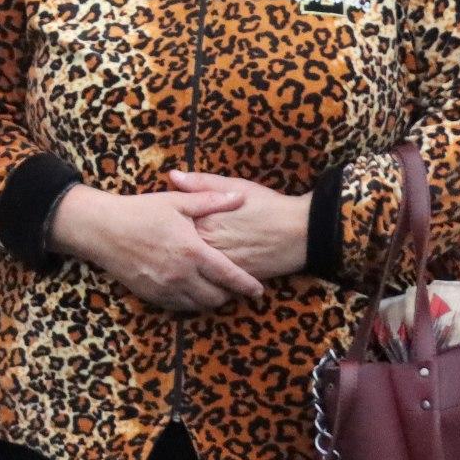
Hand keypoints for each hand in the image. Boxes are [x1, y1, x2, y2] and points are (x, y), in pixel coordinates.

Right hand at [48, 184, 266, 312]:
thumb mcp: (175, 202)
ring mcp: (164, 287)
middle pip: (217, 297)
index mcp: (192, 251)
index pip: (230, 276)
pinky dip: (188, 302)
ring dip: (209, 300)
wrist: (100, 229)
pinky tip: (188, 289)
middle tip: (231, 286)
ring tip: (211, 288)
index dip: (247, 286)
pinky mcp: (150, 294)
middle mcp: (181, 274)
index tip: (259, 291)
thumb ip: (210, 200)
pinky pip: (178, 306)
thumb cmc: (139, 211)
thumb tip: (239, 196)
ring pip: (198, 306)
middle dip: (229, 294)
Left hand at [168, 171, 311, 282]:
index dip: (162, 227)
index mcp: (204, 221)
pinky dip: (202, 282)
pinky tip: (196, 279)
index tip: (155, 228)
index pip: (171, 227)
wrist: (303, 231)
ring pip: (192, 271)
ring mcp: (222, 265)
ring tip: (174, 266)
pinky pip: (211, 284)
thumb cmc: (268, 205)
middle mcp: (210, 246)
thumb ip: (201, 184)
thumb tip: (173, 175)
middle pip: (178, 251)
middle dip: (168, 250)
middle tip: (157, 251)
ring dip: (182, 269)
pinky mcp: (236, 279)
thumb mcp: (235, 186)